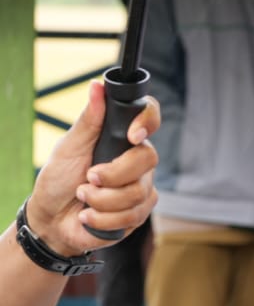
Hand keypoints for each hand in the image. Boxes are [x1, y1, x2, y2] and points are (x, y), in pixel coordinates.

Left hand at [28, 80, 159, 254]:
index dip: (148, 121)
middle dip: (114, 174)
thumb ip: (88, 120)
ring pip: (139, 192)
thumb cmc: (58, 180)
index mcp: (121, 140)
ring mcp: (141, 188)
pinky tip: (90, 216)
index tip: (132, 136)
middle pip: (148, 159)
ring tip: (83, 198)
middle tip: (89, 178)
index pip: (149, 118)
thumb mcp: (69, 147)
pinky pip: (133, 215)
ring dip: (102, 199)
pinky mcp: (139, 213)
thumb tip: (97, 86)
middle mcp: (137, 162)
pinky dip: (104, 218)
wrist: (52, 219)